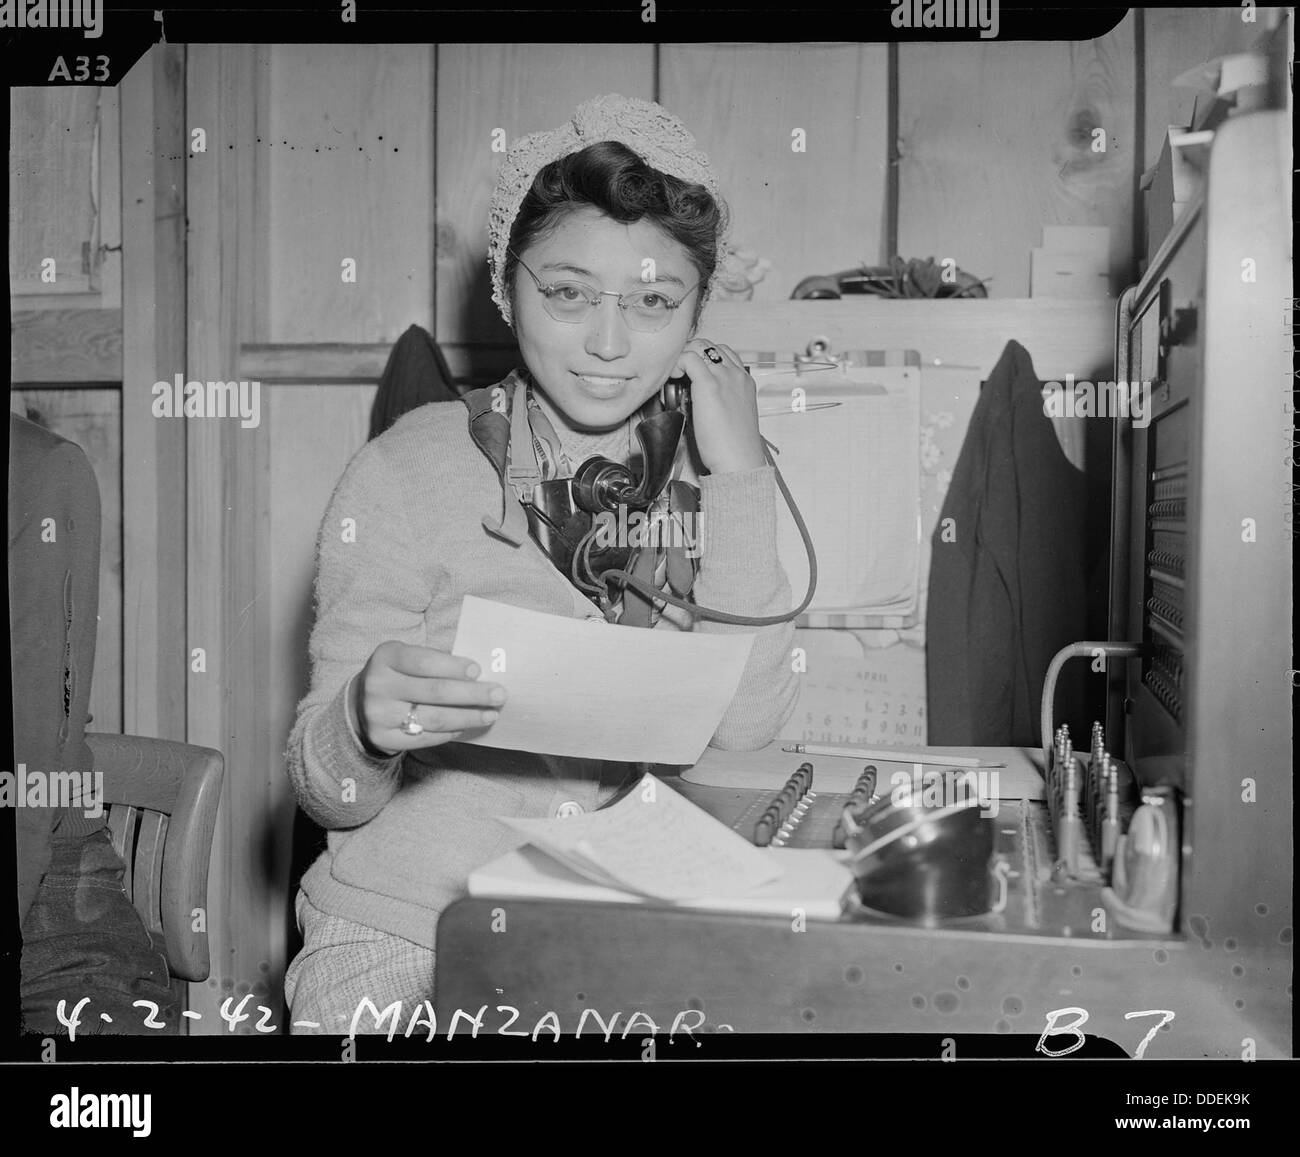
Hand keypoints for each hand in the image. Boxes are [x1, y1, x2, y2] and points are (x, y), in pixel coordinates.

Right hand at [355, 642, 506, 754]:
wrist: (359, 705)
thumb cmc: (397, 676)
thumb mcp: (406, 658)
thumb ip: (435, 662)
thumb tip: (479, 674)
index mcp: (386, 656)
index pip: (425, 662)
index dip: (454, 667)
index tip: (478, 671)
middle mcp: (379, 685)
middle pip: (435, 691)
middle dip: (472, 694)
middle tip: (499, 695)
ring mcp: (379, 714)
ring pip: (435, 717)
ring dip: (468, 716)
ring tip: (490, 714)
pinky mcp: (384, 738)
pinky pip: (426, 737)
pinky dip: (451, 731)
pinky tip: (466, 725)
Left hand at [673, 338, 766, 473]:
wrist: (740, 462)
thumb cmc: (734, 447)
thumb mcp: (732, 415)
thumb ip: (720, 399)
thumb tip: (699, 396)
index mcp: (745, 381)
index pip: (723, 353)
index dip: (704, 358)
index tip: (691, 371)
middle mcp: (737, 375)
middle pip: (711, 345)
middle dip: (692, 352)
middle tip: (679, 371)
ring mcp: (724, 377)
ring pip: (700, 346)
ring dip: (684, 356)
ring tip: (676, 375)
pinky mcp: (710, 385)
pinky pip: (689, 358)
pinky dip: (677, 363)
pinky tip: (673, 378)